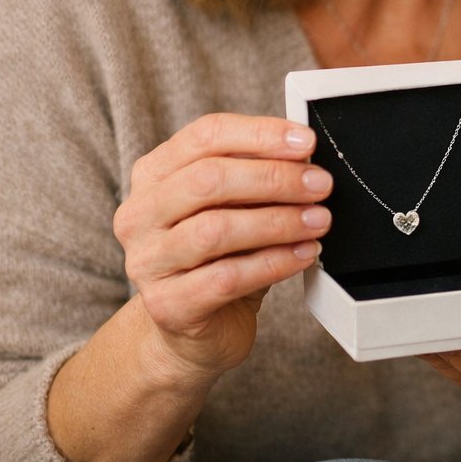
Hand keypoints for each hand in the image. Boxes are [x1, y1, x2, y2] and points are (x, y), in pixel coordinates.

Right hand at [112, 113, 330, 381]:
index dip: (260, 134)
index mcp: (155, 174)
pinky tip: (303, 255)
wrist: (198, 327)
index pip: (205, 136)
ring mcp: (147, 261)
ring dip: (278, 222)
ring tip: (318, 221)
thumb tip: (305, 157)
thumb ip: (258, 175)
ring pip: (215, 230)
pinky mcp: (166, 305)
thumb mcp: (238, 206)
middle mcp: (140, 214)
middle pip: (207, 180)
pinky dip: (273, 263)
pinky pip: (226, 278)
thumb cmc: (222, 256)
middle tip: (320, 185)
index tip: (307, 143)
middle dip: (274, 179)